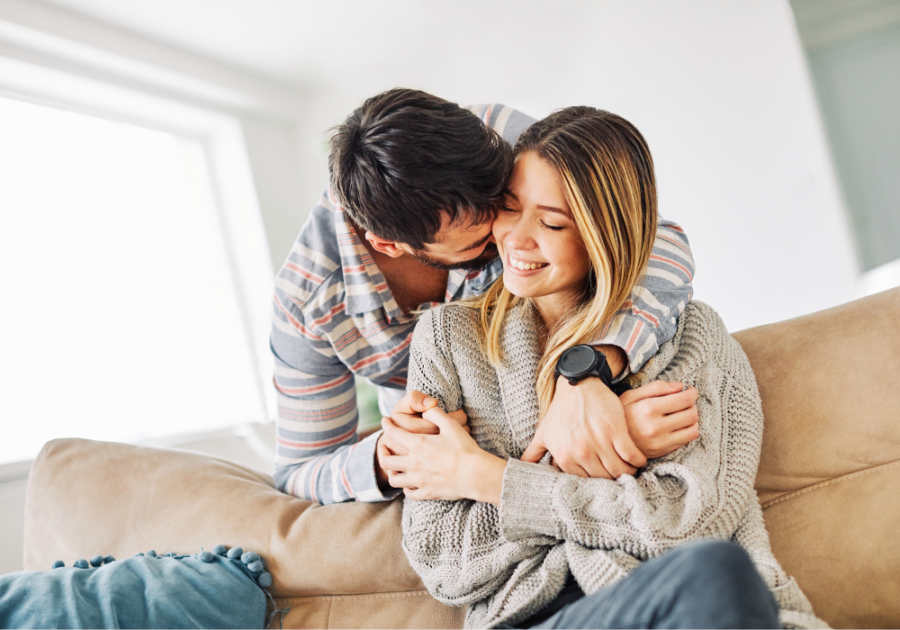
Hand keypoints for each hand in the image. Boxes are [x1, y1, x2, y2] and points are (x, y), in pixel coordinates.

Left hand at [375, 391, 468, 490]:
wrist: (476, 475)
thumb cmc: (465, 449)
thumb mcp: (451, 425)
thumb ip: (435, 414)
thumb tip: (426, 409)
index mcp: (418, 445)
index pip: (393, 433)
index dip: (386, 425)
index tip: (385, 421)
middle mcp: (414, 463)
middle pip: (386, 461)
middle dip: (382, 452)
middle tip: (384, 446)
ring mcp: (419, 481)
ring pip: (394, 480)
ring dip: (392, 472)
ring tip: (395, 467)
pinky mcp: (427, 493)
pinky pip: (409, 493)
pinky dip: (406, 488)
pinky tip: (410, 483)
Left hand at [522, 376, 646, 478]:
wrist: (577, 385)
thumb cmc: (560, 410)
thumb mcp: (543, 432)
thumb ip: (533, 453)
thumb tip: (520, 468)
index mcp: (564, 457)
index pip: (586, 482)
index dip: (596, 482)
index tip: (603, 478)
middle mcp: (581, 452)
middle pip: (605, 479)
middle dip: (613, 480)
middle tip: (619, 475)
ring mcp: (600, 442)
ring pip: (620, 471)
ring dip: (628, 473)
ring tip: (630, 469)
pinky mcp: (616, 431)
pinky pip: (632, 455)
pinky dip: (637, 461)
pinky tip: (638, 459)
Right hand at [621, 381, 699, 458]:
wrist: (608, 441)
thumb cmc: (620, 415)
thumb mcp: (631, 395)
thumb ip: (656, 387)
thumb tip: (680, 386)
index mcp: (648, 409)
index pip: (684, 400)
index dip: (692, 393)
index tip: (691, 391)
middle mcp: (656, 427)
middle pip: (691, 414)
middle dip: (693, 405)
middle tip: (687, 401)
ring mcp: (660, 442)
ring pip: (693, 429)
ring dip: (693, 419)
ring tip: (684, 413)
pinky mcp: (662, 452)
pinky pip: (686, 440)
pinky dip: (688, 431)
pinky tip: (679, 425)